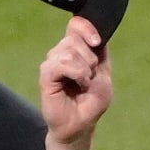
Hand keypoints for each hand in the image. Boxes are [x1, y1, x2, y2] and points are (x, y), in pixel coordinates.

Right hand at [40, 17, 112, 146]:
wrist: (81, 124)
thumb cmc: (91, 102)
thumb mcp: (103, 75)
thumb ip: (100, 53)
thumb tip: (94, 33)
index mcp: (77, 50)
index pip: (77, 25)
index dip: (86, 27)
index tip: (97, 42)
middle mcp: (62, 53)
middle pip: (75, 37)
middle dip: (90, 58)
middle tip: (90, 78)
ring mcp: (52, 62)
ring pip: (69, 50)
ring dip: (84, 69)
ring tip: (83, 84)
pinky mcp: (46, 74)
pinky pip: (61, 63)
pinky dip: (76, 73)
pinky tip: (79, 84)